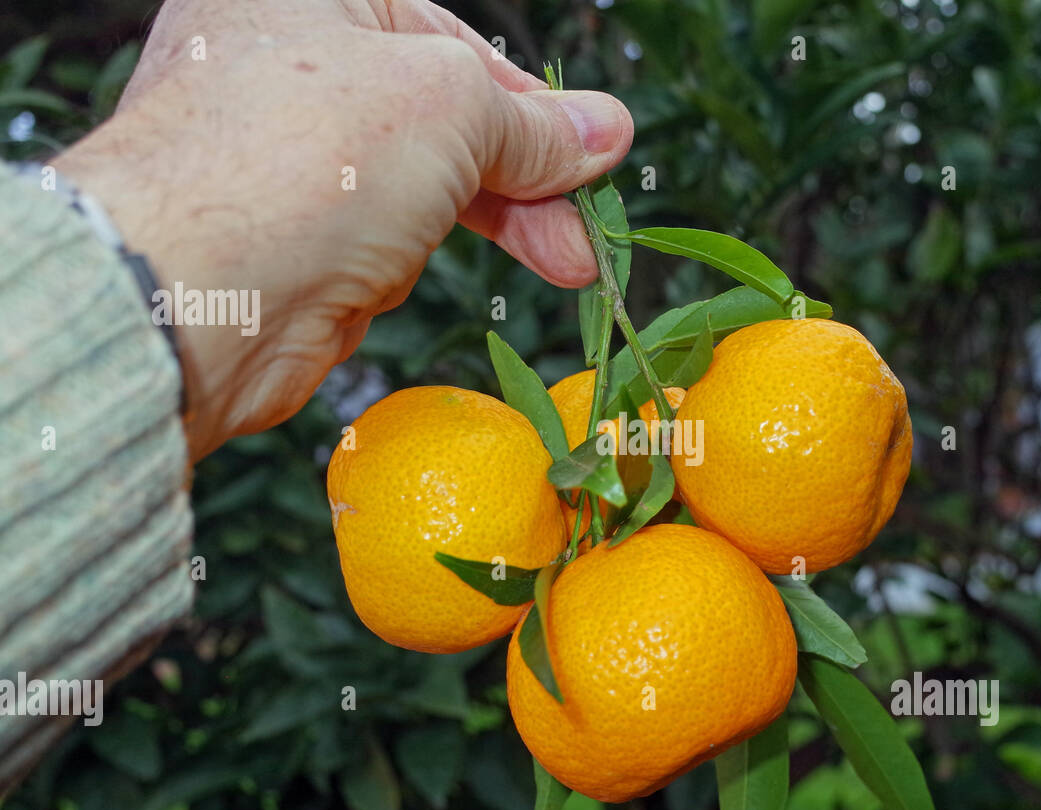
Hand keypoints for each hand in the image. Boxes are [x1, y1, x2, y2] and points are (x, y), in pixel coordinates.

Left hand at [54, 0, 632, 459]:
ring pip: (418, 186)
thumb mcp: (449, 106)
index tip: (594, 154)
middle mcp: (286, 69)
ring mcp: (285, 160)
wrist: (197, 296)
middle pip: (439, 119)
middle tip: (586, 233)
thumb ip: (529, 122)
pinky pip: (383, 240)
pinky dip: (418, 259)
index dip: (532, 105)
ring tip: (564, 261)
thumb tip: (603, 129)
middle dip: (526, 181)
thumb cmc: (302, 163)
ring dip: (489, 223)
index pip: (448, 41)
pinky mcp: (289, 241)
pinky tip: (438, 272)